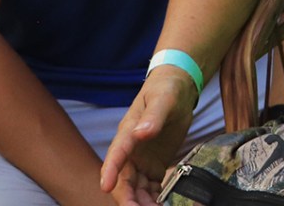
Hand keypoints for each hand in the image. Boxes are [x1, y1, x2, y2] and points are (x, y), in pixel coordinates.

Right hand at [99, 67, 195, 203]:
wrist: (177, 89)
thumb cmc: (166, 90)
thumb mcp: (163, 98)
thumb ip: (153, 116)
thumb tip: (141, 132)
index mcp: (128, 133)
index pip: (116, 154)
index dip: (110, 172)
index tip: (105, 187)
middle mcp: (131, 152)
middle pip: (124, 181)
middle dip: (128, 200)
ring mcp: (142, 162)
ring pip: (137, 190)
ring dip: (142, 204)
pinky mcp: (154, 167)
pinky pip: (151, 189)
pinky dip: (154, 201)